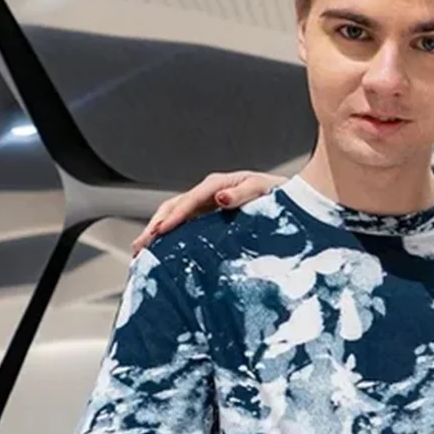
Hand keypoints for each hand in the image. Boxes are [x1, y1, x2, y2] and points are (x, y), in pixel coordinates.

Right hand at [131, 170, 285, 254]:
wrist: (293, 200)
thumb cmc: (282, 196)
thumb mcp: (264, 191)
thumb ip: (243, 193)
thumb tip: (219, 198)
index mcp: (220, 184)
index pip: (191, 199)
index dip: (175, 214)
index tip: (161, 230)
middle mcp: (211, 192)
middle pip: (175, 205)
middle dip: (156, 224)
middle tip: (140, 245)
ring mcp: (208, 203)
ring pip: (175, 214)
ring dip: (157, 230)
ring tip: (141, 249)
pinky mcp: (211, 215)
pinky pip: (186, 223)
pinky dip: (170, 234)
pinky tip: (161, 249)